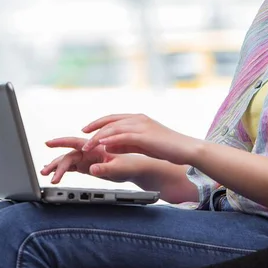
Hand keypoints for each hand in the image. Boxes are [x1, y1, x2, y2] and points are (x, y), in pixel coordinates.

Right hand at [41, 137, 135, 183]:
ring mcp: (88, 158)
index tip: (49, 143)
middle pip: (69, 155)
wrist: (135, 169)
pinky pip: (72, 167)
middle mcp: (90, 151)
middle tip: (44, 171)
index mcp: (96, 147)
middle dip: (56, 162)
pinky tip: (53, 174)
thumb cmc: (129, 165)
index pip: (76, 142)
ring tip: (45, 174)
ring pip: (68, 161)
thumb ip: (105, 168)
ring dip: (56, 167)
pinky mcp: (88, 166)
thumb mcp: (118, 168)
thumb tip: (91, 169)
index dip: (61, 142)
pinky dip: (62, 170)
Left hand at [81, 114, 202, 165]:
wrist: (186, 149)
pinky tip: (102, 145)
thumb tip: (108, 146)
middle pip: (110, 121)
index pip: (113, 118)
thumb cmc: (167, 148)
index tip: (85, 130)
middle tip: (82, 139)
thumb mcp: (143, 144)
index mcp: (139, 119)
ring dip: (98, 137)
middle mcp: (139, 119)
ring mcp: (142, 126)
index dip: (98, 123)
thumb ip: (126, 143)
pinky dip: (111, 140)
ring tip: (87, 146)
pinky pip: (123, 136)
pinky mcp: (145, 135)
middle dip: (94, 129)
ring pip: (114, 128)